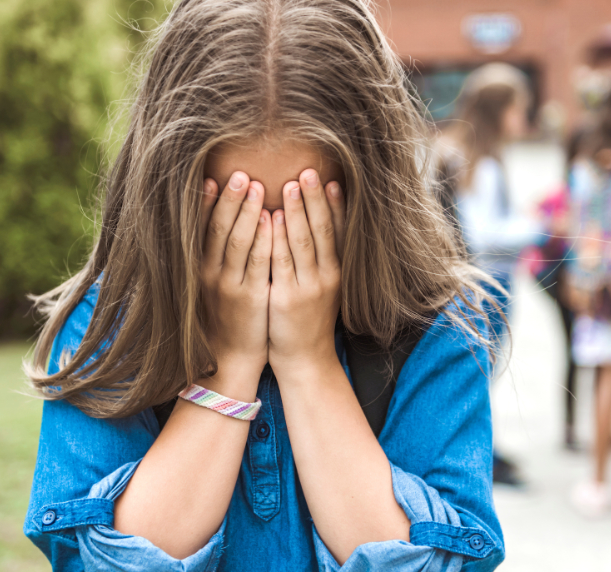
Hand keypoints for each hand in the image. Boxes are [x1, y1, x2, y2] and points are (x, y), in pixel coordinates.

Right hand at [199, 172, 271, 379]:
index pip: (203, 229)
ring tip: (257, 186)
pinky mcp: (251, 298)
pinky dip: (264, 240)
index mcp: (201, 269)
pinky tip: (271, 219)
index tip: (216, 177)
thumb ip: (216, 257)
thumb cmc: (226, 318)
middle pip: (219, 230)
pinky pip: (258, 264)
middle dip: (230, 200)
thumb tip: (222, 223)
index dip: (209, 202)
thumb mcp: (213, 286)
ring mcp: (230, 286)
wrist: (231, 359)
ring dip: (247, 212)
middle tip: (241, 173)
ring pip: (237, 243)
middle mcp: (211, 274)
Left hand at [268, 169, 345, 371]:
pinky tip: (272, 217)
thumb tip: (315, 226)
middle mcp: (327, 277)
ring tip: (291, 185)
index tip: (330, 179)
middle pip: (322, 231)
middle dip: (315, 200)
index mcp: (337, 272)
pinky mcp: (286, 298)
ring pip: (302, 242)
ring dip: (297, 212)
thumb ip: (321, 260)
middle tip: (308, 171)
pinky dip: (277, 238)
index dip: (335, 205)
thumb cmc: (310, 321)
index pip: (338, 232)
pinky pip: (281, 262)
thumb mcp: (324, 289)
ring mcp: (307, 288)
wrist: (306, 360)